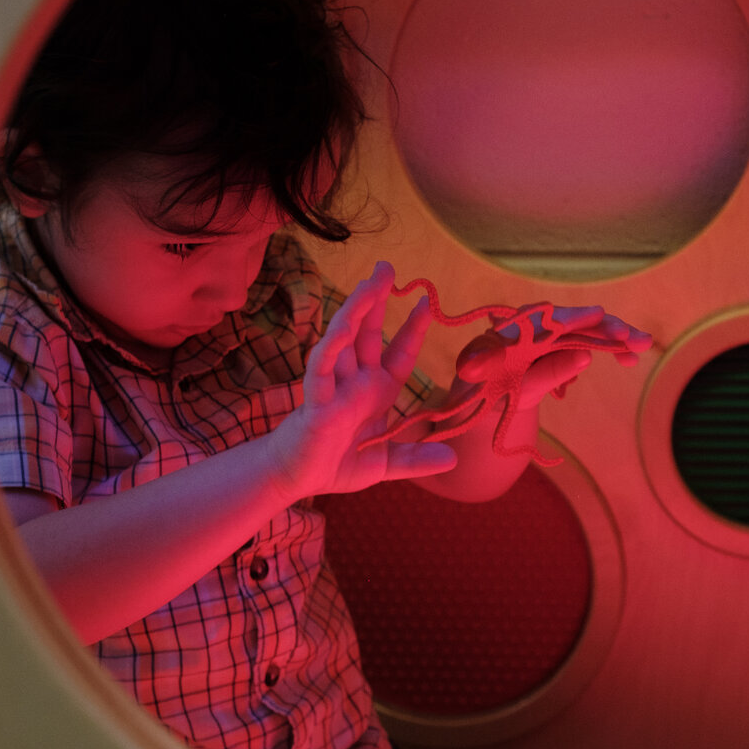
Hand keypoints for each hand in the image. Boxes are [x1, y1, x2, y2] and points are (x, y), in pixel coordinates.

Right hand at [264, 261, 456, 499]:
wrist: (295, 481)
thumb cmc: (334, 466)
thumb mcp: (386, 465)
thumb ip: (416, 459)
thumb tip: (452, 460)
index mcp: (376, 391)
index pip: (398, 353)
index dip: (412, 329)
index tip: (428, 303)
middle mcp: (356, 382)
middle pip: (367, 332)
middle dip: (376, 299)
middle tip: (385, 267)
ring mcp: (335, 387)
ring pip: (344, 340)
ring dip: (355, 310)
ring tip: (369, 282)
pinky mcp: (314, 401)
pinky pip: (321, 369)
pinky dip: (331, 347)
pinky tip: (343, 325)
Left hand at [455, 305, 652, 410]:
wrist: (483, 403)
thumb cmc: (491, 396)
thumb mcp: (519, 391)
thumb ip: (548, 374)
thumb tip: (585, 356)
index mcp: (515, 332)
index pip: (549, 319)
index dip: (575, 317)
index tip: (599, 315)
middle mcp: (533, 325)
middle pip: (574, 321)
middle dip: (607, 328)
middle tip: (637, 340)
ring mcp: (547, 334)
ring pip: (585, 330)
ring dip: (614, 338)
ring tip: (641, 349)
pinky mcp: (557, 343)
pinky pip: (585, 341)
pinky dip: (605, 348)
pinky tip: (627, 359)